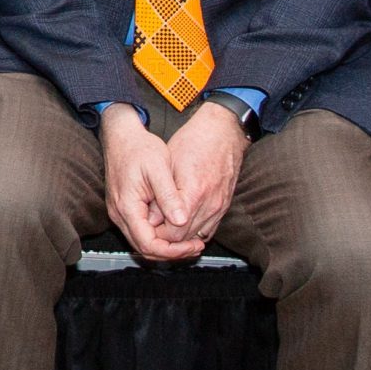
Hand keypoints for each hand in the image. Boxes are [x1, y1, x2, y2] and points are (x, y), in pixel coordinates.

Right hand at [100, 104, 205, 262]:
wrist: (121, 135)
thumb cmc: (139, 148)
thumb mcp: (158, 168)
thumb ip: (168, 196)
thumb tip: (181, 221)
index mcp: (127, 207)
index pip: (148, 244)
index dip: (173, 251)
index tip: (193, 245)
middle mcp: (119, 214)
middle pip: (145, 249)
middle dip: (172, 253)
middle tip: (196, 246)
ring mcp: (120, 213)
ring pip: (143, 243)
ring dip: (167, 247)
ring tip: (190, 241)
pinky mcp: (126, 209)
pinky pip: (142, 232)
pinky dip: (160, 237)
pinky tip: (177, 229)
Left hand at [162, 101, 249, 245]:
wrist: (222, 132)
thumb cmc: (193, 142)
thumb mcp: (169, 164)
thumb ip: (162, 195)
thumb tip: (151, 218)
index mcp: (194, 193)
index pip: (174, 231)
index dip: (157, 233)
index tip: (146, 227)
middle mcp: (210, 204)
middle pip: (185, 237)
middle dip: (167, 237)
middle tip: (151, 230)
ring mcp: (219, 207)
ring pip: (198, 236)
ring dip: (180, 237)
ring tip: (163, 229)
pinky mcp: (224, 206)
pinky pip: (208, 229)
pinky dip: (194, 232)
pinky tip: (181, 225)